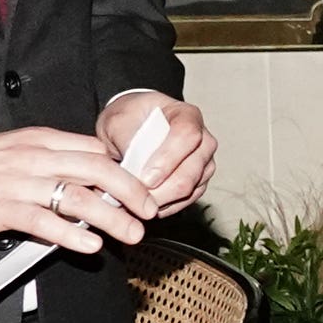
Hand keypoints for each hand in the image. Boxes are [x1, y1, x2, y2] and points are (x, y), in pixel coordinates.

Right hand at [0, 125, 153, 250]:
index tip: (143, 189)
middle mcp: (32, 156)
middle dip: (131, 190)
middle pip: (96, 168)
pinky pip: (44, 221)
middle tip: (151, 211)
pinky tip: (90, 247)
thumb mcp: (9, 153)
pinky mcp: (0, 208)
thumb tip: (81, 178)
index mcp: (37, 140)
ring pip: (78, 195)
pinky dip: (72, 235)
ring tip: (133, 235)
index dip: (124, 169)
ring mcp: (17, 182)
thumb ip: (45, 161)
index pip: (93, 149)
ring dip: (112, 217)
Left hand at [96, 90, 213, 215]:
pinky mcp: (199, 184)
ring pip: (188, 191)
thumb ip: (126, 139)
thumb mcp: (118, 121)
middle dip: (160, 189)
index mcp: (187, 116)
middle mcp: (203, 141)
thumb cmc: (128, 120)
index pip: (187, 136)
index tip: (144, 176)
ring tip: (134, 198)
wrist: (132, 130)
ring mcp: (204, 164)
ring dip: (159, 200)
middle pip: (191, 171)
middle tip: (133, 194)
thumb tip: (132, 166)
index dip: (167, 158)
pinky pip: (184, 202)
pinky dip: (162, 206)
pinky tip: (143, 201)